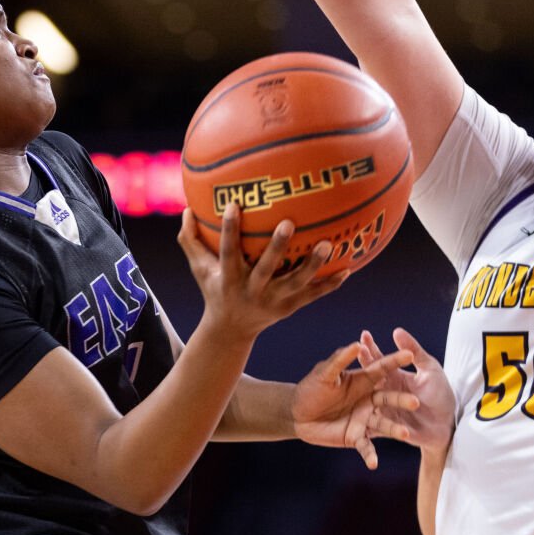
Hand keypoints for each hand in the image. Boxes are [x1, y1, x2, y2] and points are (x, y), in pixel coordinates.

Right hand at [178, 204, 343, 340]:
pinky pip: (312, 296)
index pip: (227, 252)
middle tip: (289, 222)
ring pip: (295, 283)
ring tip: (328, 244)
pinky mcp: (289, 309)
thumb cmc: (214, 289)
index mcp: (228, 279)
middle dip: (277, 247)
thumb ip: (189, 240)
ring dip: (312, 265)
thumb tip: (185, 209)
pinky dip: (329, 284)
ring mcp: (273, 302)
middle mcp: (251, 291)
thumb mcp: (199, 268)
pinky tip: (348, 269)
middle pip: (266, 269)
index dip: (229, 230)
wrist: (231, 330)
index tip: (233, 204)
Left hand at [290, 340, 416, 468]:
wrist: (297, 415)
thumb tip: (356, 344)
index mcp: (363, 381)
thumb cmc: (310, 389)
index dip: (395, 361)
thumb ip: (340, 360)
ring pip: (384, 424)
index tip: (410, 354)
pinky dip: (371, 455)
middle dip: (402, 401)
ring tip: (406, 434)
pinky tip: (374, 464)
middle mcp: (368, 400)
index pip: (382, 369)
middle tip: (416, 402)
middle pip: (389, 399)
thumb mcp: (325, 374)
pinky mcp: (356, 437)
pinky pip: (366, 447)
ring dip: (395, 429)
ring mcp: (364, 419)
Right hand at [358, 328, 455, 453]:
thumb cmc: (440, 396)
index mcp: (394, 376)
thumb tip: (396, 331)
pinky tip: (351, 414)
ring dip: (356, 390)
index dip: (371, 347)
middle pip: (367, 376)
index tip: (364, 334)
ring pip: (364, 398)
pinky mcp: (382, 427)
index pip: (379, 359)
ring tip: (350, 379)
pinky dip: (358, 421)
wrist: (446, 427)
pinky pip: (369, 425)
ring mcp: (382, 409)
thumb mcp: (431, 370)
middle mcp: (384, 391)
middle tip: (353, 350)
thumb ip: (415, 351)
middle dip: (361, 363)